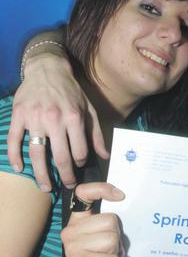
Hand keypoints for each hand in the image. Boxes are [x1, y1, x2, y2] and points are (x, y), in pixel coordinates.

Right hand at [8, 53, 108, 190]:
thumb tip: (104, 155)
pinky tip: (19, 169)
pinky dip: (15, 156)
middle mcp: (54, 119)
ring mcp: (34, 118)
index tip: (78, 168)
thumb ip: (96, 134)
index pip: (79, 150)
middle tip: (67, 185)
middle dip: (65, 176)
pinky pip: (14, 140)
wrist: (47, 69)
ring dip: (41, 174)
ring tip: (45, 187)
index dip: (80, 163)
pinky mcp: (18, 115)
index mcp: (73, 117)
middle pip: (59, 157)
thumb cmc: (70, 91)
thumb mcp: (88, 109)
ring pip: (37, 153)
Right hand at [60, 182, 124, 256]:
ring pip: (112, 239)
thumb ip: (108, 225)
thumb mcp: (103, 241)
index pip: (84, 193)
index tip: (120, 196)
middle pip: (110, 220)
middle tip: (111, 254)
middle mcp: (71, 231)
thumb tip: (125, 204)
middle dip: (118, 239)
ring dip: (116, 256)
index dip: (102, 189)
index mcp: (77, 222)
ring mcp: (73, 246)